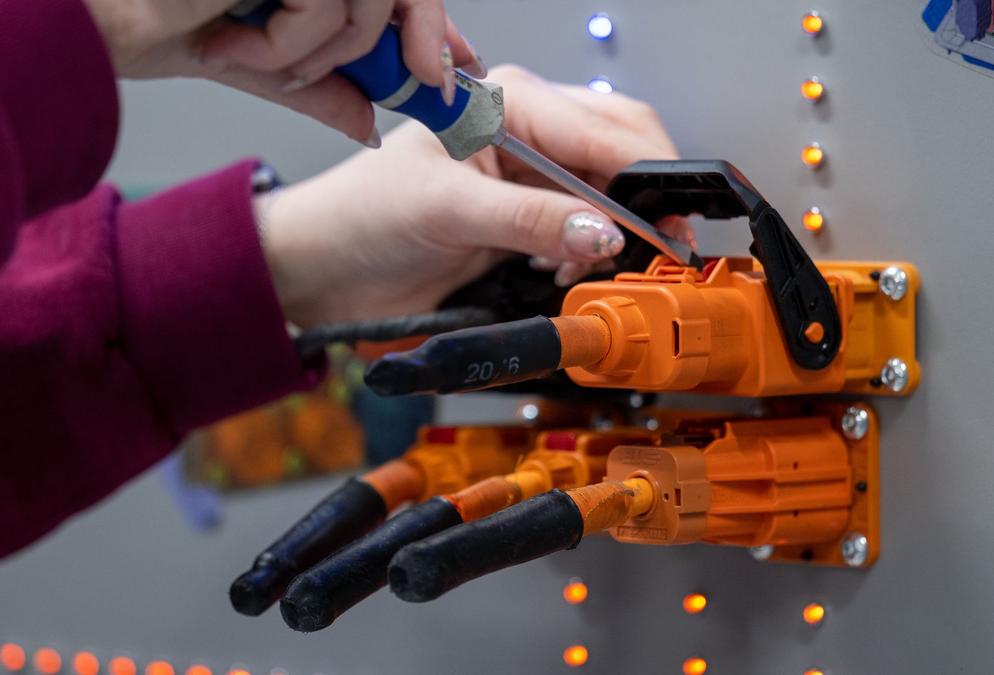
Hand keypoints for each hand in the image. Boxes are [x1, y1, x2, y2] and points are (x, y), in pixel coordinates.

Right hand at [81, 0, 483, 144]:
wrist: (92, 19)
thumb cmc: (156, 23)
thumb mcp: (263, 66)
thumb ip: (323, 88)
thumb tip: (373, 125)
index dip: (432, 21)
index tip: (459, 65)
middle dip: (420, 37)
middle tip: (428, 82)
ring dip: (322, 53)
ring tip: (259, 63)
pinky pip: (327, 4)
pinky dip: (286, 44)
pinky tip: (226, 41)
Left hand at [260, 65, 691, 328]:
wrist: (325, 270)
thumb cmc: (360, 217)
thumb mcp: (444, 210)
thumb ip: (527, 219)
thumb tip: (602, 232)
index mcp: (508, 104)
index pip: (604, 129)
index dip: (647, 178)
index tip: (668, 226)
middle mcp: (526, 133)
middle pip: (622, 152)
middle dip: (644, 201)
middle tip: (658, 248)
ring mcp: (528, 179)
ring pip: (610, 196)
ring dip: (613, 235)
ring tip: (586, 266)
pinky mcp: (525, 221)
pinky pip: (583, 232)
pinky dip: (588, 255)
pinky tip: (563, 270)